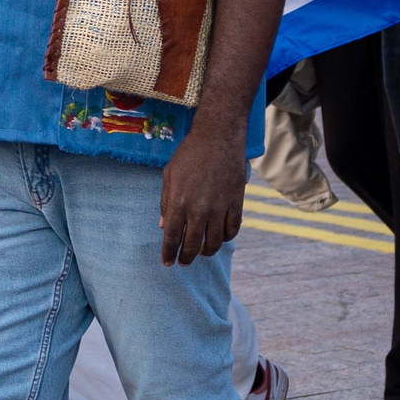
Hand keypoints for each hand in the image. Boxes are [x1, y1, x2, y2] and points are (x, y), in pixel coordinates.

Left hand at [157, 122, 244, 265]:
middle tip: (183, 262)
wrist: (218, 137)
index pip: (172, 238)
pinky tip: (220, 238)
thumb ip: (166, 202)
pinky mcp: (236, 203)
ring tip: (201, 253)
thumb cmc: (189, 154)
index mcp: (179, 202)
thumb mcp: (169, 175)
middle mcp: (199, 209)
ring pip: (215, 242)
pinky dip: (227, 238)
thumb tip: (163, 225)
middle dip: (186, 257)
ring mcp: (219, 208)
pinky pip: (233, 229)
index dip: (169, 253)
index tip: (167, 262)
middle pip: (192, 245)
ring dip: (207, 252)